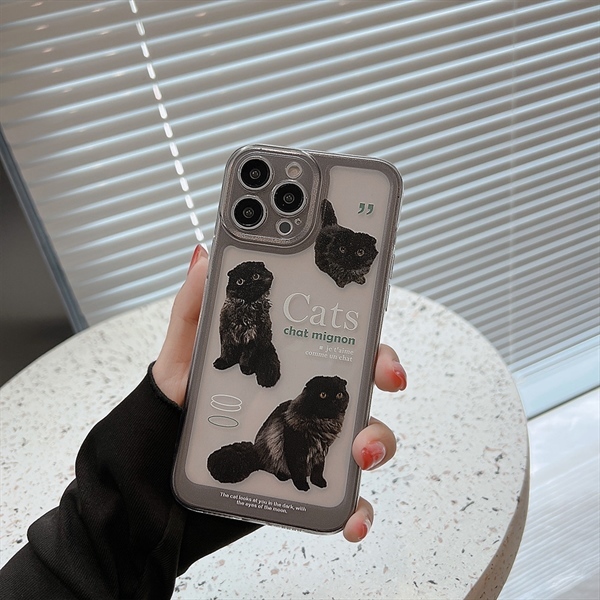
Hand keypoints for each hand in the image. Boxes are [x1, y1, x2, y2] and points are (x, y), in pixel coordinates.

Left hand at [153, 245, 407, 542]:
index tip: (377, 341)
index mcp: (285, 366)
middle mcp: (304, 401)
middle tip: (384, 380)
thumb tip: (203, 257)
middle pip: (361, 383)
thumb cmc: (172, 415)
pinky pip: (343, 497)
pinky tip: (351, 518)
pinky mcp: (303, 483)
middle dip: (382, 378)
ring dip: (380, 441)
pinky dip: (357, 509)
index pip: (337, 341)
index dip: (367, 337)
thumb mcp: (180, 360)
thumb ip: (193, 312)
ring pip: (364, 436)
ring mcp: (308, 442)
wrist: (153, 483)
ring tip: (362, 453)